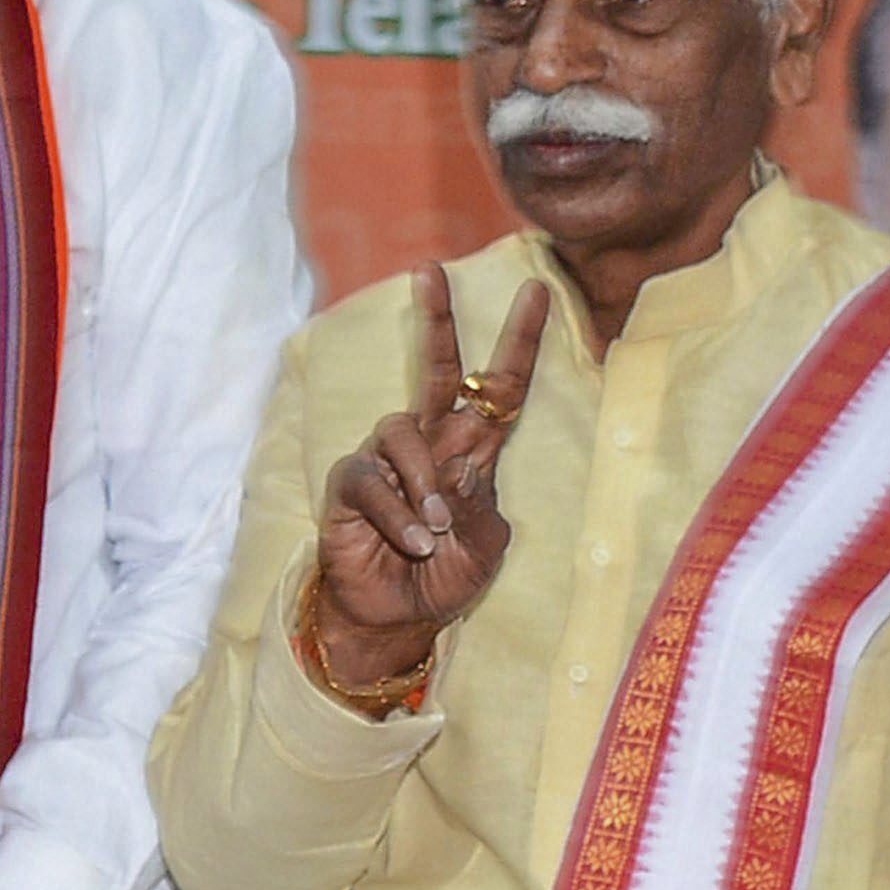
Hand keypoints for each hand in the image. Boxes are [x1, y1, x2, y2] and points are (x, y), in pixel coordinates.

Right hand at [311, 266, 552, 693]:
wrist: (396, 618)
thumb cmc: (444, 578)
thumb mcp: (483, 548)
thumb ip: (478, 508)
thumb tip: (456, 473)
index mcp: (473, 451)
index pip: (499, 388)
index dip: (520, 342)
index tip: (538, 294)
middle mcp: (429, 443)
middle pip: (436, 368)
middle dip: (436, 318)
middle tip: (431, 271)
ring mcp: (386, 460)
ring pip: (402, 431)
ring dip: (422, 483)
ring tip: (432, 533)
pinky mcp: (352, 483)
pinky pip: (371, 480)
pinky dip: (397, 516)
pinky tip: (410, 544)